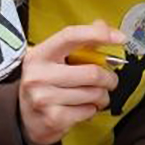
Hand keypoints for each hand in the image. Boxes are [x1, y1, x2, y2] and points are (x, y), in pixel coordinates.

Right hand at [19, 21, 123, 144]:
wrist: (25, 119)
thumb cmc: (45, 85)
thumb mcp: (55, 60)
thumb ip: (80, 42)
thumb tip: (101, 25)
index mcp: (39, 55)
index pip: (70, 36)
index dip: (97, 34)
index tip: (119, 38)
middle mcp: (38, 75)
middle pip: (92, 72)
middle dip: (109, 78)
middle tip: (109, 81)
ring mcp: (44, 98)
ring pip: (94, 93)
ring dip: (102, 96)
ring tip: (93, 96)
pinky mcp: (54, 118)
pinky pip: (89, 110)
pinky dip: (92, 110)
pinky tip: (81, 108)